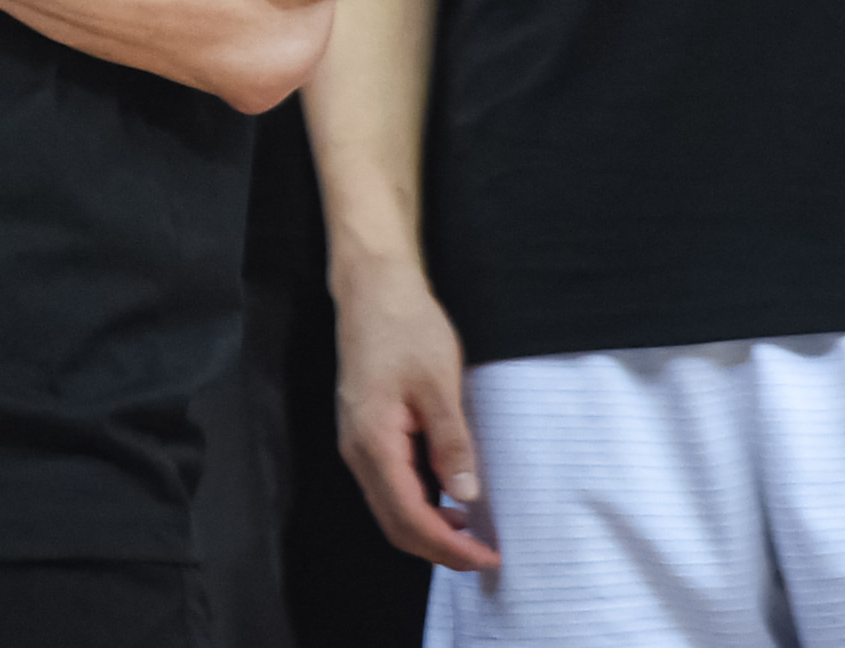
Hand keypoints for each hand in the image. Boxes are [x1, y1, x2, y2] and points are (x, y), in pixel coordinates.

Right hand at [331, 263, 498, 572]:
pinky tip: (448, 500)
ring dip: (428, 530)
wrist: (372, 287)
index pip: (410, 517)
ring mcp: (356, 442)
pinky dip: (417, 506)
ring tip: (472, 534)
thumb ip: (451, 443)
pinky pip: (388, 486)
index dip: (448, 546)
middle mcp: (357, 451)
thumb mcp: (438, 384)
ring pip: (389, 508)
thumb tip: (466, 496)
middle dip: (438, 549)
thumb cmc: (406, 328)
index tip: (488, 557)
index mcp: (373, 442)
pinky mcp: (364, 432)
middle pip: (394, 523)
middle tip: (484, 556)